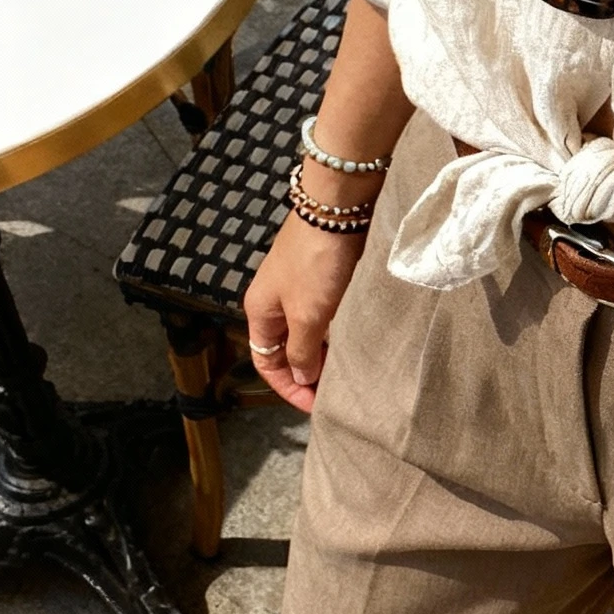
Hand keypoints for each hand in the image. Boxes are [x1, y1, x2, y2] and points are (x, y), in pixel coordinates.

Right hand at [243, 210, 370, 413]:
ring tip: (348, 370)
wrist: (336, 208)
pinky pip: (324, 315)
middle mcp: (275, 300)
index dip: (287, 387)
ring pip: (308, 332)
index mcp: (260, 311)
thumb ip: (302, 350)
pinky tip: (353, 341)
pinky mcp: (322, 276)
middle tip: (336, 391)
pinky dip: (335, 332)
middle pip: (287, 349)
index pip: (266, 362)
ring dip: (324, 353)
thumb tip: (301, 376)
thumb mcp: (308, 315)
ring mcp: (298, 287)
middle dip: (308, 372)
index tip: (315, 405)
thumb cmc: (316, 263)